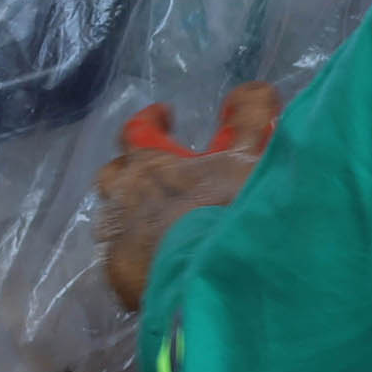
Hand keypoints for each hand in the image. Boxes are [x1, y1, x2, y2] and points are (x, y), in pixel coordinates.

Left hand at [98, 83, 279, 311]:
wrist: (213, 282)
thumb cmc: (226, 212)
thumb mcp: (246, 157)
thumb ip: (249, 119)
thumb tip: (257, 88)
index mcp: (147, 165)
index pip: (137, 129)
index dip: (152, 119)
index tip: (164, 114)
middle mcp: (123, 199)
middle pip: (114, 175)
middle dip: (131, 170)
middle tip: (157, 175)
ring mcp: (119, 242)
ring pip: (114, 219)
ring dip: (135, 215)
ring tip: (161, 225)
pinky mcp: (123, 280)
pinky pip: (124, 262)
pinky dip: (141, 257)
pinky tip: (163, 264)